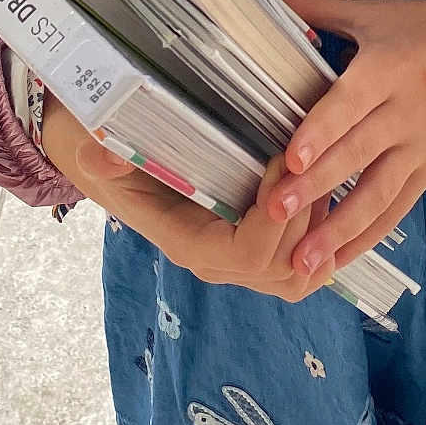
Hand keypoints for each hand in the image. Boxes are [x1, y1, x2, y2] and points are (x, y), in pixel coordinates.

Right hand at [39, 93, 337, 300]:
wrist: (118, 167)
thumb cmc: (120, 157)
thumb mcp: (105, 150)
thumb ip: (106, 156)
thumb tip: (103, 154)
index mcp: (189, 244)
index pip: (247, 254)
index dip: (274, 214)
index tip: (278, 161)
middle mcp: (217, 262)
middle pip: (283, 266)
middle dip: (304, 215)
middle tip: (306, 164)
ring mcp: (239, 261)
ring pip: (299, 274)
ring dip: (318, 227)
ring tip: (317, 176)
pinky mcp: (257, 249)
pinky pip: (301, 267)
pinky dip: (320, 240)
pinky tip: (322, 197)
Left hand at [261, 0, 425, 276]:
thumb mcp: (375, 14)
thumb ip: (317, 7)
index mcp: (388, 69)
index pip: (351, 104)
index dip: (322, 131)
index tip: (292, 159)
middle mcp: (404, 112)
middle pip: (358, 154)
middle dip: (318, 187)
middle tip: (276, 213)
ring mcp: (419, 147)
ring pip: (379, 193)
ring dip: (340, 229)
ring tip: (303, 261)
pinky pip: (398, 210)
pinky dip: (368, 237)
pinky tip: (336, 262)